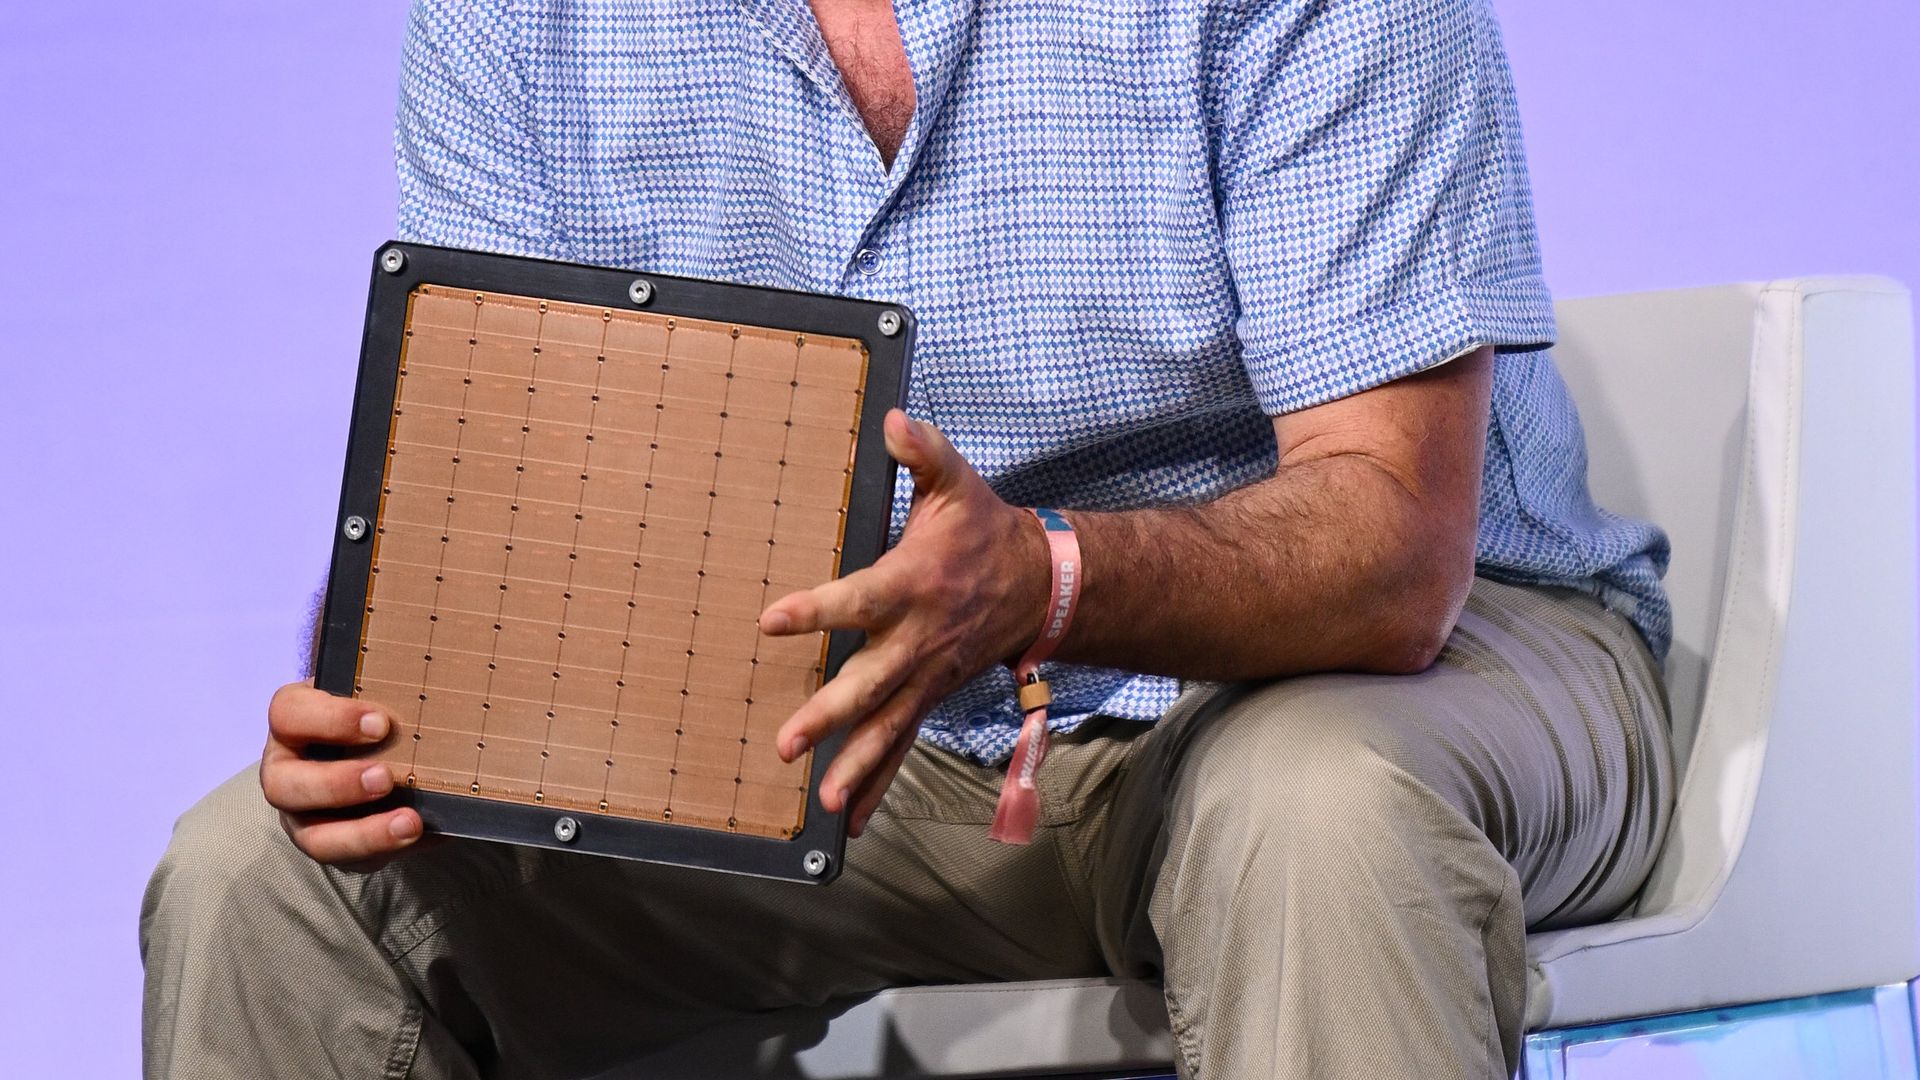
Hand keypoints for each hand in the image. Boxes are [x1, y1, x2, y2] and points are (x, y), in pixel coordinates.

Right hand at [260, 681, 423, 863]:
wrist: (377, 750)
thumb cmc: (372, 712)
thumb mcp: (376, 693)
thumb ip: (391, 687)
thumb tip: (446, 684)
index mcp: (293, 720)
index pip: (289, 713)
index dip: (331, 719)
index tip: (382, 722)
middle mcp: (286, 769)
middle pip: (284, 785)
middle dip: (336, 784)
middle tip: (385, 778)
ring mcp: (302, 814)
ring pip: (313, 836)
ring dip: (362, 833)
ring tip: (410, 822)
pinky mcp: (330, 844)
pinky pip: (349, 858)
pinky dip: (384, 849)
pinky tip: (419, 836)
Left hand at [760, 409, 1050, 835]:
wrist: (1040, 584)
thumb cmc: (984, 530)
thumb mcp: (957, 483)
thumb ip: (923, 452)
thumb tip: (893, 419)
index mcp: (914, 584)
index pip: (860, 600)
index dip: (817, 610)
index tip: (773, 620)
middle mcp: (919, 640)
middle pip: (871, 683)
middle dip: (831, 715)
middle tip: (788, 741)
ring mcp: (926, 676)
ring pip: (889, 726)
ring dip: (857, 764)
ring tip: (823, 798)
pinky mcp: (929, 695)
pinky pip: (903, 742)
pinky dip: (879, 781)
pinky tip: (849, 818)